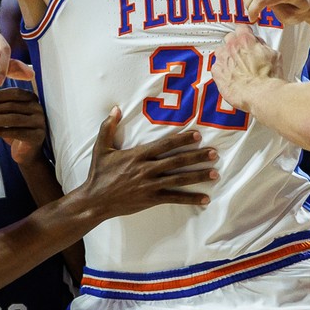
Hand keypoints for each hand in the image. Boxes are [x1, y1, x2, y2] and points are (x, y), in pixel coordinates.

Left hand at [0, 88, 46, 164]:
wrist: (27, 152)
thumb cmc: (15, 129)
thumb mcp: (5, 116)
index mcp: (31, 98)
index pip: (14, 93)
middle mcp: (37, 108)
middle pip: (12, 106)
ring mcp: (39, 122)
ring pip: (14, 119)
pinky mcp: (37, 136)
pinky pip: (17, 132)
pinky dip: (0, 131)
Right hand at [78, 107, 217, 217]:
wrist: (94, 200)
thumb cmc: (98, 173)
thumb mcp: (100, 148)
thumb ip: (108, 127)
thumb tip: (115, 108)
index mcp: (137, 155)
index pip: (164, 145)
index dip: (182, 139)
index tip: (198, 135)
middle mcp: (146, 170)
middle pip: (176, 161)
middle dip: (197, 157)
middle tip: (214, 153)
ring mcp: (150, 186)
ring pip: (179, 180)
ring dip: (198, 176)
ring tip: (215, 173)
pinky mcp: (151, 200)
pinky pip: (174, 199)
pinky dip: (190, 199)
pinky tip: (205, 198)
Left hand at [211, 26, 280, 111]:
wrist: (262, 95)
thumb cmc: (269, 78)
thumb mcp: (274, 55)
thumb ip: (262, 46)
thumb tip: (259, 45)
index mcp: (246, 39)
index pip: (241, 28)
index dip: (245, 33)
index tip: (247, 37)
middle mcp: (231, 47)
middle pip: (229, 39)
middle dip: (235, 44)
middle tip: (243, 54)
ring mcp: (223, 60)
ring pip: (221, 53)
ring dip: (227, 57)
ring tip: (236, 67)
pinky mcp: (217, 74)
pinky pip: (216, 68)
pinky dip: (222, 71)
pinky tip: (231, 77)